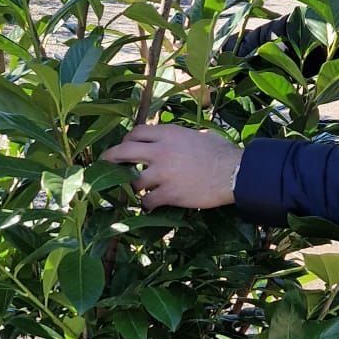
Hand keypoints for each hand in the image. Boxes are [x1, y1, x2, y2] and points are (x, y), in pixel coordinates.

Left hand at [102, 122, 243, 211]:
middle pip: (123, 152)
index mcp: (167, 133)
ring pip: (133, 181)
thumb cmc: (221, 152)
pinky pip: (147, 200)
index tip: (126, 146)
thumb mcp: (197, 135)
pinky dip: (147, 204)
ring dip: (133, 187)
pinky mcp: (168, 193)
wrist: (234, 173)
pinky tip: (150, 205)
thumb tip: (173, 141)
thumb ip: (178, 138)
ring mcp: (162, 173)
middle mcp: (160, 150)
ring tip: (135, 191)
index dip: (128, 140)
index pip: (136, 132)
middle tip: (104, 163)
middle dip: (110, 158)